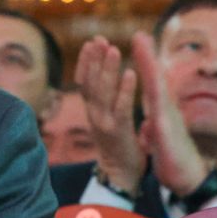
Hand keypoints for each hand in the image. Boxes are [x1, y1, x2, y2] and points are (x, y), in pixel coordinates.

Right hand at [75, 36, 144, 191]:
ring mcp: (104, 124)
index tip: (92, 42)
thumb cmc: (122, 149)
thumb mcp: (111, 123)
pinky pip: (121, 107)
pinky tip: (131, 73)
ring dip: (107, 69)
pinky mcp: (119, 133)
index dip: (87, 61)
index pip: (85, 82)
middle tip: (98, 39)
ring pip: (102, 92)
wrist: (122, 178)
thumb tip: (110, 85)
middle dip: (93, 59)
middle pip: (89, 82)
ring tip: (113, 49)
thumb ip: (110, 104)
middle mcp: (94, 116)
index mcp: (93, 112)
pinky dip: (125, 89)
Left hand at [131, 33, 208, 196]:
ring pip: (156, 85)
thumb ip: (152, 127)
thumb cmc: (174, 158)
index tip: (138, 43)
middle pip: (154, 78)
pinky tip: (150, 78)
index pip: (150, 83)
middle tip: (140, 33)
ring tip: (141, 42)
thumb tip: (146, 123)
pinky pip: (158, 107)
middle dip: (147, 55)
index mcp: (159, 111)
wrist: (188, 178)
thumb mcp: (158, 138)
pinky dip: (154, 91)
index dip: (144, 64)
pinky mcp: (165, 129)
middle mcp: (163, 109)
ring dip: (149, 63)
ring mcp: (166, 117)